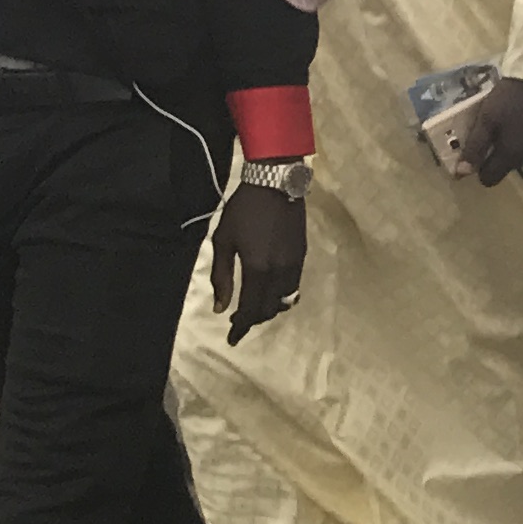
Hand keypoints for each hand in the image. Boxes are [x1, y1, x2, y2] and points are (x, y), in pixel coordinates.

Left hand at [211, 182, 306, 342]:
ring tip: (255, 306)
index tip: (232, 338)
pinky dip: (282, 295)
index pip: (251, 309)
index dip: (241, 326)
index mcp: (258, 268)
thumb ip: (222, 276)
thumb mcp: (223, 240)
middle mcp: (280, 271)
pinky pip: (294, 286)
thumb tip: (220, 308)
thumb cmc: (243, 211)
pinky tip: (271, 290)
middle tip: (238, 320)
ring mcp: (294, 264)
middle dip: (254, 319)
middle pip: (270, 308)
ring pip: (285, 300)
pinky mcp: (302, 256)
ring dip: (270, 308)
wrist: (275, 184)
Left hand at [450, 75, 522, 186]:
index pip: (491, 179)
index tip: (480, 152)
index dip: (481, 169)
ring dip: (522, 147)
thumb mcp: (486, 118)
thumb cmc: (510, 95)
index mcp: (512, 155)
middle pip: (510, 167)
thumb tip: (462, 174)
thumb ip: (474, 147)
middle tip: (501, 130)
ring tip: (520, 124)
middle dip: (503, 154)